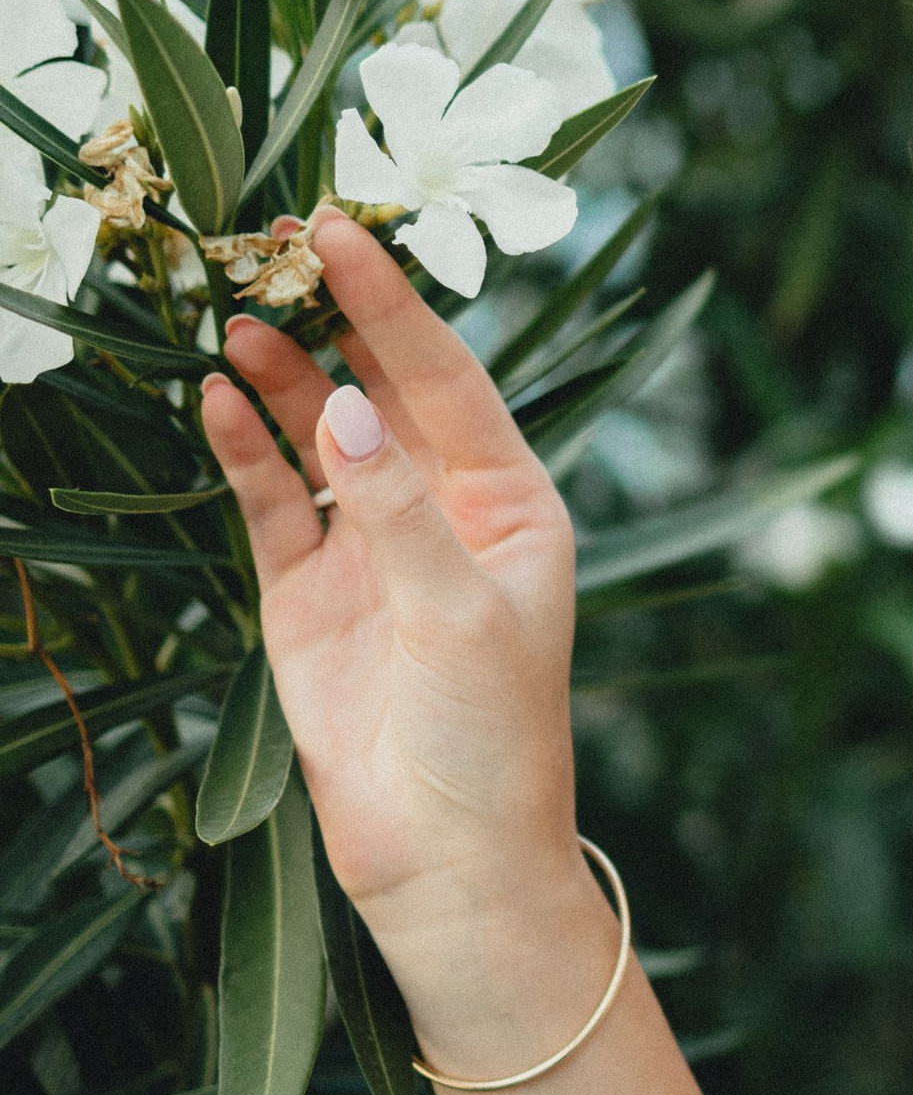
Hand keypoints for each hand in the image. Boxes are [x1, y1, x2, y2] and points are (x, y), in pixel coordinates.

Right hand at [203, 210, 581, 947]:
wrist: (446, 862)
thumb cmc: (493, 738)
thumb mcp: (460, 614)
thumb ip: (396, 508)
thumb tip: (337, 404)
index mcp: (513, 503)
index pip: (449, 379)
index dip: (394, 306)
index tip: (343, 232)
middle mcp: (444, 509)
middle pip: (380, 390)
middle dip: (333, 320)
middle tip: (276, 241)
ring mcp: (371, 547)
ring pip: (318, 434)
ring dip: (281, 376)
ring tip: (237, 311)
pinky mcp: (309, 593)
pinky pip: (271, 501)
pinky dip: (243, 449)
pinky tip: (216, 395)